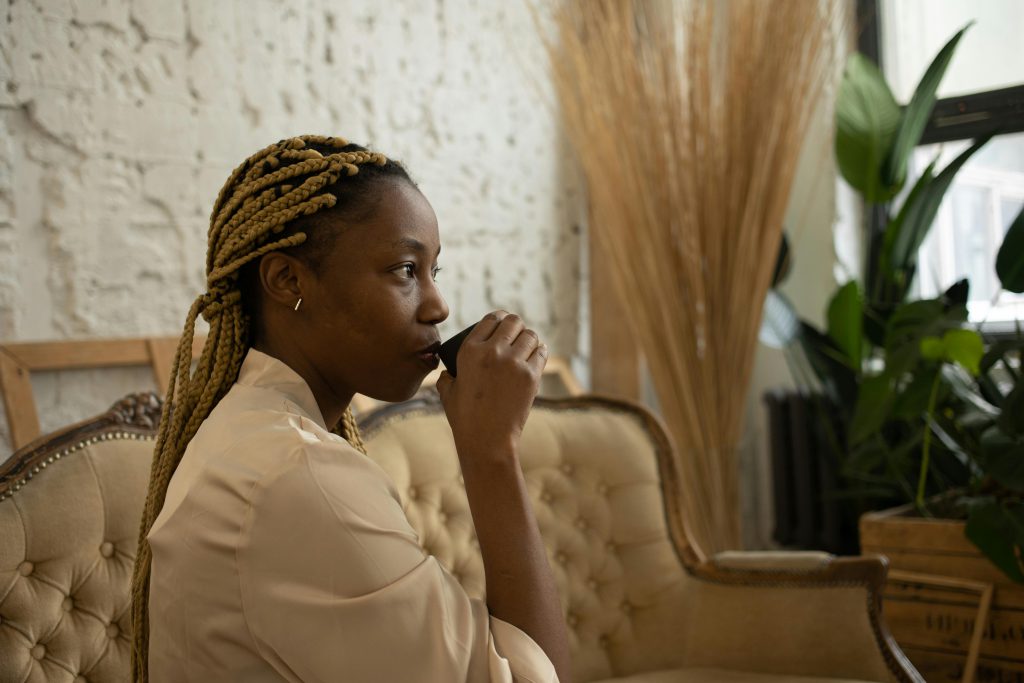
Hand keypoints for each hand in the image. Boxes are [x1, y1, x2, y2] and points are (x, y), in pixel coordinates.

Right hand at [435, 311, 547, 462]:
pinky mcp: (531, 375)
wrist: (487, 440)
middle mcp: (492, 351)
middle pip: (513, 321)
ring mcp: (513, 362)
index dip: (499, 319)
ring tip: (527, 347)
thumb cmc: (465, 418)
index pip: (490, 319)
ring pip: (530, 335)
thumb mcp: (447, 393)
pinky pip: (541, 352)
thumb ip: (446, 377)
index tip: (503, 325)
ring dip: (529, 339)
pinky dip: (539, 352)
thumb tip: (446, 372)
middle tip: (517, 335)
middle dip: (516, 326)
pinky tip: (536, 356)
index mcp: (469, 350)